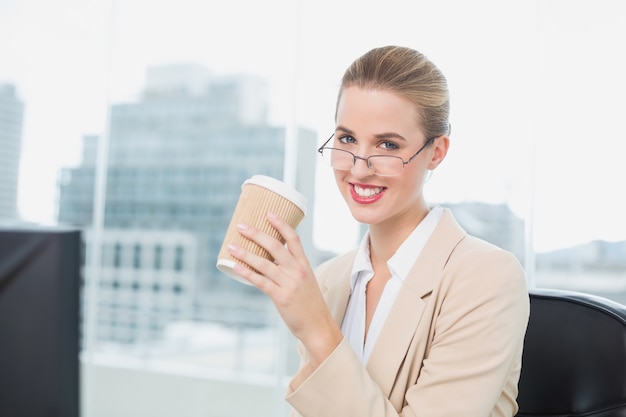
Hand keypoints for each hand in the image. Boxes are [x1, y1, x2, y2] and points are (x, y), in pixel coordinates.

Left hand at [227, 211, 341, 363]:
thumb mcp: (306, 281)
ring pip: (264, 263)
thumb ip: (292, 270)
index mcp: (304, 265)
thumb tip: (270, 260)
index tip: (268, 213)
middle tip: (241, 225)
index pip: (293, 239)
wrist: (318, 326)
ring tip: (232, 246)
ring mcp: (289, 284)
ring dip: (245, 253)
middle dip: (256, 234)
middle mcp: (297, 271)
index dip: (281, 224)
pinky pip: (260, 281)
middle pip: (275, 246)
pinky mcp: (280, 297)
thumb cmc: (310, 304)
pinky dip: (246, 272)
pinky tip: (236, 266)